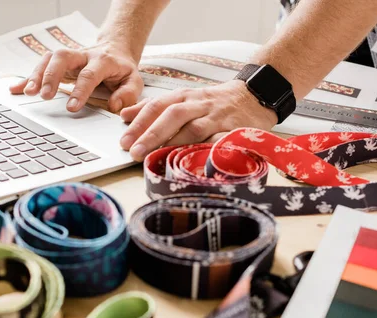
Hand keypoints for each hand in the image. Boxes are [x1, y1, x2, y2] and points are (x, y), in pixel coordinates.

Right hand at [9, 43, 143, 112]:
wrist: (115, 51)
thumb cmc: (122, 71)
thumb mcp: (134, 81)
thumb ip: (128, 94)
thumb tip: (114, 106)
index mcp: (103, 61)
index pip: (90, 74)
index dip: (80, 90)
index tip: (71, 107)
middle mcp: (83, 56)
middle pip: (62, 57)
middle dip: (51, 76)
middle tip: (44, 96)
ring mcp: (69, 58)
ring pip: (49, 59)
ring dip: (37, 75)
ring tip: (29, 93)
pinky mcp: (59, 63)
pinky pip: (41, 66)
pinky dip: (27, 78)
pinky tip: (16, 89)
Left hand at [119, 80, 277, 160]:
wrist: (253, 95)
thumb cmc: (213, 102)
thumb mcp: (183, 98)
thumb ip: (155, 107)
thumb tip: (125, 116)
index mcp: (183, 96)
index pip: (157, 106)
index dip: (139, 122)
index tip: (123, 139)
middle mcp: (198, 105)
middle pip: (172, 116)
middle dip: (151, 134)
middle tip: (133, 152)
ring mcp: (216, 118)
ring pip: (193, 128)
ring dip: (173, 143)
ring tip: (156, 157)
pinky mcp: (233, 130)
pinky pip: (218, 141)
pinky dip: (205, 150)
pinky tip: (193, 162)